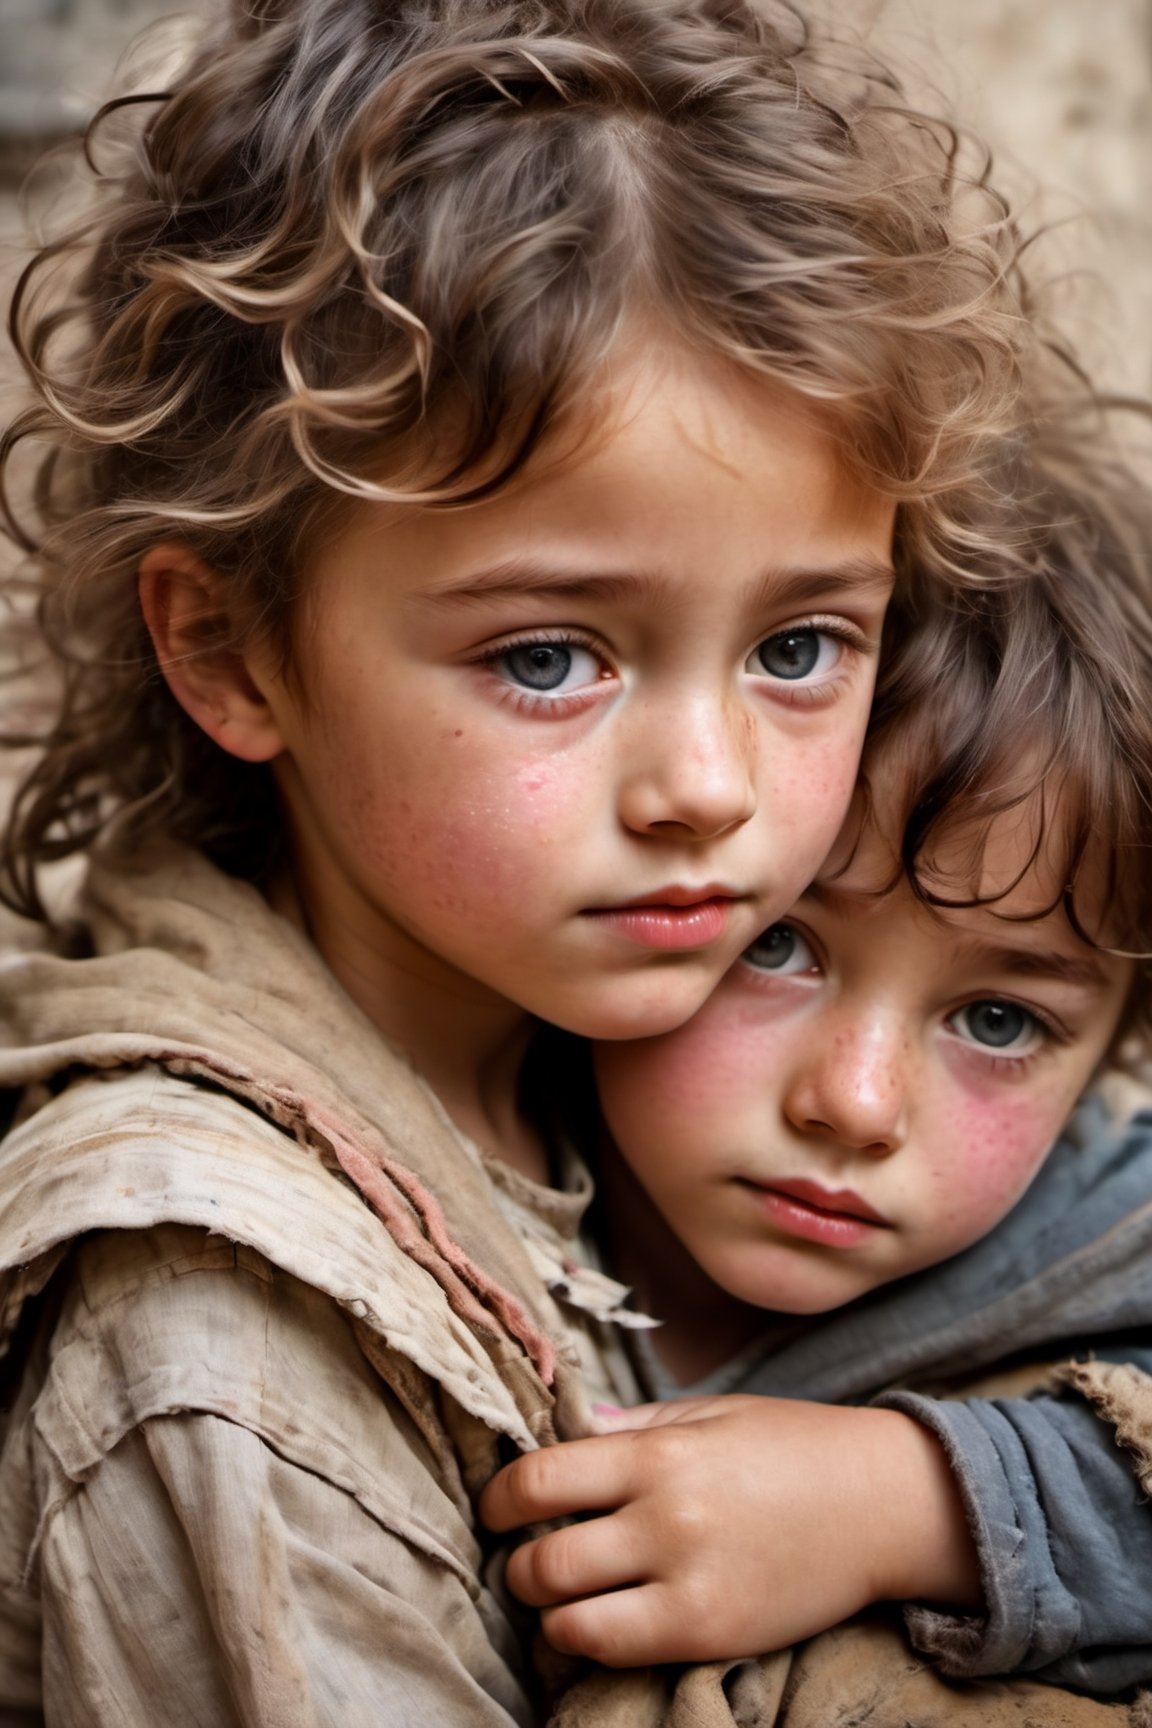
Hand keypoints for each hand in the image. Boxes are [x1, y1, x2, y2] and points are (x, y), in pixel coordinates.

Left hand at [480, 1395, 981, 1667]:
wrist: (885, 1503)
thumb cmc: (797, 1446)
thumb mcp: (713, 1413)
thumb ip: (634, 1425)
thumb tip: (566, 1426)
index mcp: (659, 1451)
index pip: (540, 1477)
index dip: (500, 1498)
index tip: (496, 1506)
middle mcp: (665, 1516)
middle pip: (542, 1558)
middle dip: (517, 1563)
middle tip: (525, 1558)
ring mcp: (687, 1581)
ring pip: (567, 1615)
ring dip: (547, 1609)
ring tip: (558, 1597)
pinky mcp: (710, 1633)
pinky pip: (615, 1650)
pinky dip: (589, 1642)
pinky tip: (599, 1624)